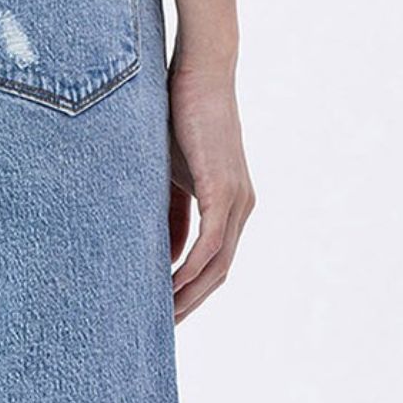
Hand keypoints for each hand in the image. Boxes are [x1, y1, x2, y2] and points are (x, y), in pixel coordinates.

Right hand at [168, 60, 254, 322]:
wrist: (199, 72)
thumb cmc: (177, 118)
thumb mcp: (167, 177)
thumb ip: (169, 216)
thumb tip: (164, 259)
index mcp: (230, 206)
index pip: (214, 264)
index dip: (191, 293)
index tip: (164, 314)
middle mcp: (241, 207)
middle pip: (219, 274)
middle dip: (190, 304)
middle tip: (161, 329)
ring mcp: (237, 200)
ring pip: (217, 265)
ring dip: (190, 294)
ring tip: (161, 316)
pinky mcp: (225, 190)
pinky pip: (211, 244)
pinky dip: (191, 269)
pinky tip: (170, 286)